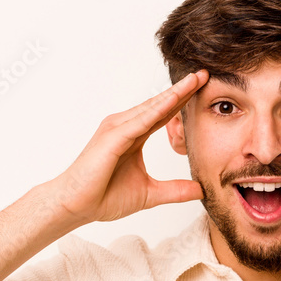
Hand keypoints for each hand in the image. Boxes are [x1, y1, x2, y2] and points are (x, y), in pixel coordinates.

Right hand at [52, 70, 208, 224]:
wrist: (76, 206)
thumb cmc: (103, 197)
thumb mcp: (150, 193)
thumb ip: (175, 190)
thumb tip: (201, 190)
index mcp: (134, 136)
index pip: (164, 114)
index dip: (183, 102)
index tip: (203, 89)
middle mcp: (125, 126)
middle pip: (159, 105)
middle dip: (182, 90)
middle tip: (204, 74)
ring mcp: (117, 129)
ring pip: (151, 108)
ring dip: (173, 94)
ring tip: (194, 80)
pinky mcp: (112, 138)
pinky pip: (139, 121)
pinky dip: (157, 110)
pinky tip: (174, 100)